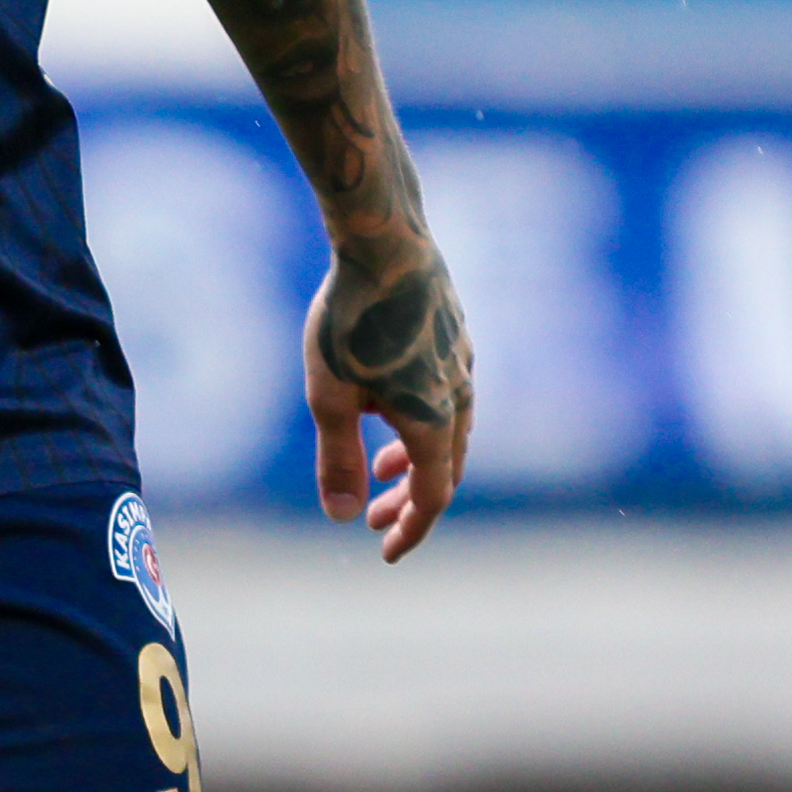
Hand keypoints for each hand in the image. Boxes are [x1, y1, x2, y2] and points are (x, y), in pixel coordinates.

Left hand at [303, 246, 471, 563]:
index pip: (432, 497)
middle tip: (374, 518)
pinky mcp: (453, 332)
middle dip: (409, 500)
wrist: (386, 240)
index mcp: (434, 421)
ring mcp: (461, 361)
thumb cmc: (351, 319)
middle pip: (443, 467)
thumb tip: (342, 516)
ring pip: (446, 428)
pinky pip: (445, 392)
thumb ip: (338, 457)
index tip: (386, 552)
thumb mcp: (330, 395)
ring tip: (379, 466)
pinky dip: (419, 417)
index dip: (411, 529)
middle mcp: (460, 396)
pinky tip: (387, 401)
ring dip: (414, 458)